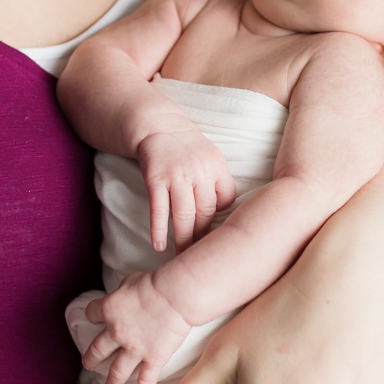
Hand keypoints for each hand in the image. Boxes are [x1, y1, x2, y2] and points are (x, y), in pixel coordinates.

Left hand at [82, 273, 193, 383]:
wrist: (175, 296)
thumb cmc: (155, 284)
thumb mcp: (131, 280)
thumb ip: (123, 291)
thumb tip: (124, 294)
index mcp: (109, 311)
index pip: (92, 314)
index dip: (92, 315)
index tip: (94, 318)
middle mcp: (116, 333)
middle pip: (97, 350)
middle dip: (91, 359)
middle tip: (89, 364)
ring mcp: (134, 349)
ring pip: (117, 371)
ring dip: (112, 381)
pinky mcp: (153, 359)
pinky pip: (145, 380)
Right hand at [135, 128, 236, 251]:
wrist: (159, 126)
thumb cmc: (189, 148)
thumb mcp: (211, 158)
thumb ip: (218, 182)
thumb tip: (223, 213)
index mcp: (217, 167)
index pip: (227, 199)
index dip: (222, 216)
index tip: (218, 232)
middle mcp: (199, 172)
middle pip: (206, 211)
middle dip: (204, 236)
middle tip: (201, 256)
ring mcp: (176, 176)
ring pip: (184, 215)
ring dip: (184, 239)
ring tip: (182, 257)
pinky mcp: (155, 180)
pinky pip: (159, 209)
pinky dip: (159, 229)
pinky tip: (159, 246)